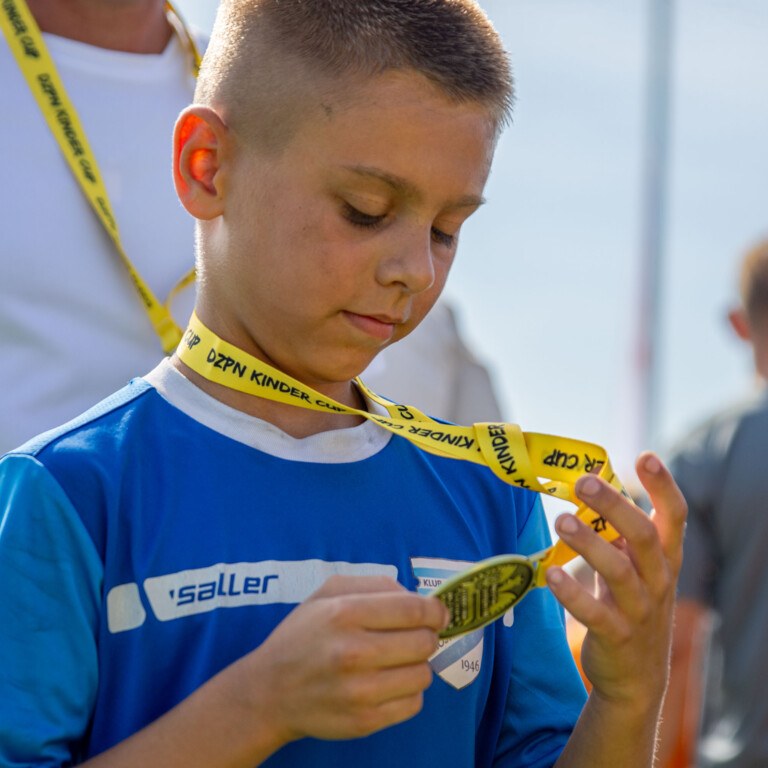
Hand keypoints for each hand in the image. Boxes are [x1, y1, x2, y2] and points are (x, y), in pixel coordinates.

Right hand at [227, 575, 448, 747]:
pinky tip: (387, 683)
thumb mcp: (327, 593)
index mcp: (344, 613)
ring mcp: (359, 691)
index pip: (413, 609)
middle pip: (423, 641)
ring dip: (416, 665)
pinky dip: (408, 692)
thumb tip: (418, 597)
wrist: (269, 692)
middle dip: (426, 636)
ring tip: (395, 661)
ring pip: (423, 674)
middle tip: (413, 636)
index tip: (438, 613)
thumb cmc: (303, 635)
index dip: (435, 610)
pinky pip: (414, 704)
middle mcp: (352, 652)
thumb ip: (374, 585)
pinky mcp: (364, 721)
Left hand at [545, 452, 686, 711]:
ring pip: (620, 572)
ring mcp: (640, 611)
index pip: (674, 516)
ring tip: (562, 520)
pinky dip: (574, 594)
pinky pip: (596, 613)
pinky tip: (553, 575)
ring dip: (590, 544)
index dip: (663, 486)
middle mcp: (659, 580)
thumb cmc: (630, 604)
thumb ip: (620, 532)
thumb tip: (590, 484)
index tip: (645, 456)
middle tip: (583, 482)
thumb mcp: (636, 567)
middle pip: (643, 536)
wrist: (636, 676)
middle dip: (615, 506)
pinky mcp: (618, 637)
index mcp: (665, 558)